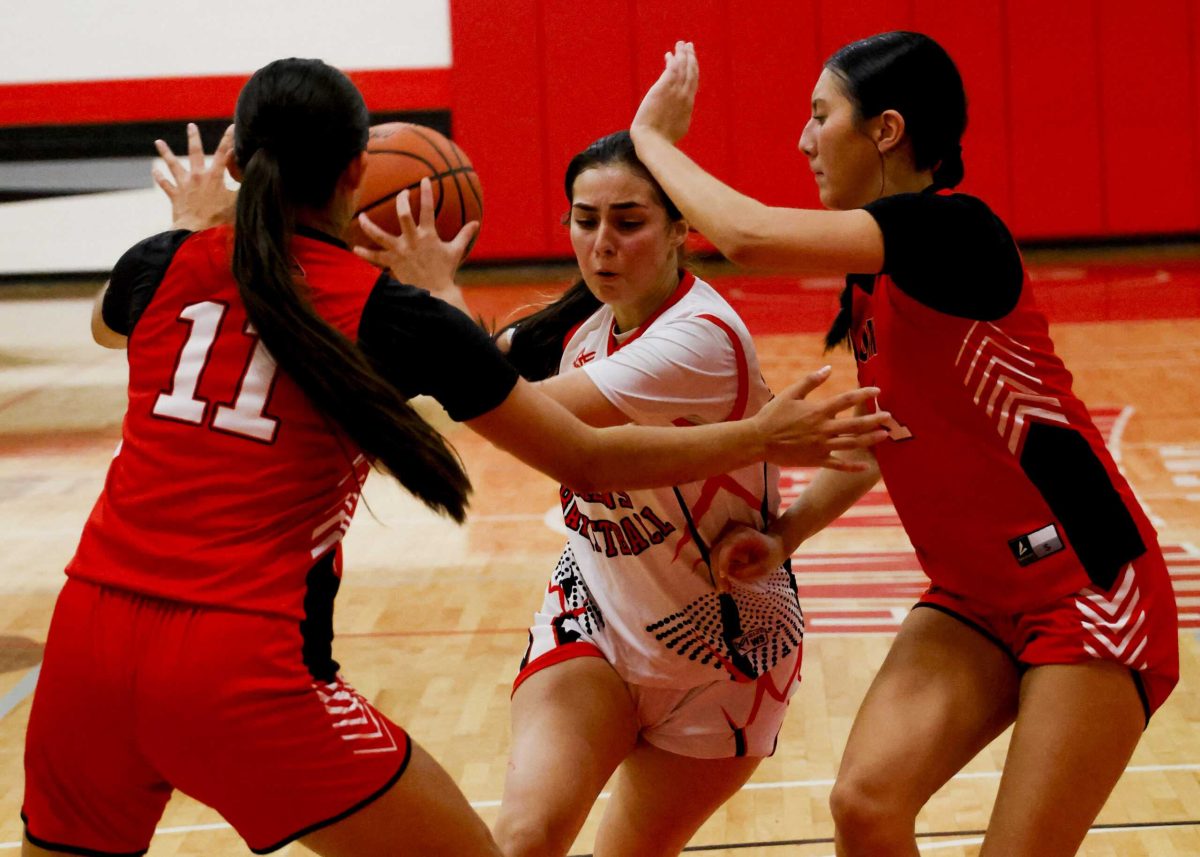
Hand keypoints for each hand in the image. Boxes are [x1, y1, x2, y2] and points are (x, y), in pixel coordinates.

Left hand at [153, 123, 236, 230]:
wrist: (198, 232)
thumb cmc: (219, 219)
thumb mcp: (237, 203)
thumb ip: (242, 189)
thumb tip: (250, 178)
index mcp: (214, 177)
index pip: (223, 154)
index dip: (229, 140)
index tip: (231, 127)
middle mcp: (197, 177)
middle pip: (195, 153)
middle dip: (194, 138)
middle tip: (191, 126)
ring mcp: (184, 185)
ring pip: (173, 165)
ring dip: (166, 153)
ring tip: (159, 142)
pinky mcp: (175, 196)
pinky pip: (165, 184)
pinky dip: (160, 177)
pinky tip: (155, 170)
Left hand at [353, 177, 478, 296]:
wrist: (435, 292)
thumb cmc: (445, 271)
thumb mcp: (455, 251)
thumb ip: (464, 235)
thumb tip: (476, 223)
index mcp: (428, 236)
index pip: (428, 209)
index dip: (426, 193)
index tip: (424, 180)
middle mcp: (413, 241)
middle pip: (404, 216)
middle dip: (401, 202)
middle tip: (401, 194)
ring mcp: (401, 251)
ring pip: (381, 235)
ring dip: (369, 226)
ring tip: (361, 217)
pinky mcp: (392, 263)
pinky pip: (375, 257)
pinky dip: (365, 254)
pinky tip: (354, 248)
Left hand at [631, 40, 697, 143]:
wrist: (653, 141)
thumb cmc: (661, 141)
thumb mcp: (677, 130)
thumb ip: (679, 120)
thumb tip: (679, 121)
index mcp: (688, 106)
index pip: (693, 82)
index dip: (693, 70)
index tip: (691, 61)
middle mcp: (685, 96)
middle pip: (691, 72)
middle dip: (691, 57)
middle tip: (689, 46)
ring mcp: (675, 92)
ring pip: (683, 67)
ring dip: (683, 54)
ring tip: (680, 44)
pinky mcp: (664, 88)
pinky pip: (672, 69)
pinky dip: (673, 60)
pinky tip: (669, 54)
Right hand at [711, 523, 785, 591]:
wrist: (774, 546)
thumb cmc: (772, 554)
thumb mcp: (766, 565)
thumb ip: (750, 570)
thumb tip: (731, 575)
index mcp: (743, 535)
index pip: (727, 547)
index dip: (722, 561)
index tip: (724, 576)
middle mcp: (732, 535)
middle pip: (716, 552)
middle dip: (717, 571)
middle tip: (723, 589)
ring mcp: (727, 540)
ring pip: (714, 556)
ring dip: (716, 572)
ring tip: (724, 588)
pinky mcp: (726, 547)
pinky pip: (717, 558)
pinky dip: (719, 571)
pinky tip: (725, 582)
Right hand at [754, 366, 889, 469]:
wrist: (758, 441)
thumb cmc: (773, 415)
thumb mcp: (790, 394)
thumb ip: (811, 381)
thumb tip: (828, 368)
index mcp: (818, 411)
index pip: (846, 400)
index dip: (863, 394)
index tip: (877, 390)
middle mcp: (823, 429)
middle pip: (855, 424)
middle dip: (874, 420)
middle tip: (889, 417)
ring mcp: (821, 446)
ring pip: (851, 443)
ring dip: (870, 439)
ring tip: (884, 436)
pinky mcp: (816, 460)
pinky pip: (838, 464)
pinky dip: (852, 466)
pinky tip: (866, 466)